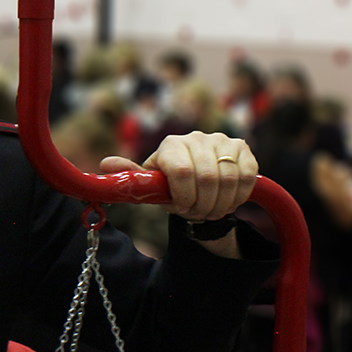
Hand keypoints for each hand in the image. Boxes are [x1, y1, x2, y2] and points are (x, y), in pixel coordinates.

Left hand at [102, 131, 256, 220]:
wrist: (197, 179)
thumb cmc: (169, 184)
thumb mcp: (150, 184)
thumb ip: (131, 176)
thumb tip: (104, 165)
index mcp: (170, 144)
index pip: (182, 171)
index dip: (184, 197)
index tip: (181, 209)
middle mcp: (196, 137)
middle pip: (207, 178)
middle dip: (203, 205)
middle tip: (198, 214)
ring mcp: (221, 140)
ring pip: (229, 179)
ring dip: (221, 204)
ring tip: (211, 211)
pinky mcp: (242, 148)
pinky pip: (247, 177)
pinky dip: (238, 197)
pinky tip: (227, 202)